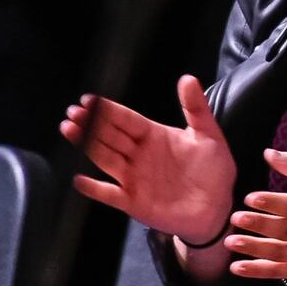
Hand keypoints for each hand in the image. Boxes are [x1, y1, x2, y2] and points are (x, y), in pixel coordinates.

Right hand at [61, 75, 236, 243]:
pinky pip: (110, 194)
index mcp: (154, 136)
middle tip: (73, 112)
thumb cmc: (213, 171)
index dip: (108, 110)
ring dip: (86, 145)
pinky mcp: (133, 201)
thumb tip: (188, 78)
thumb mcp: (208, 135)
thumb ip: (196, 108)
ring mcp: (134, 178)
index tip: (89, 100)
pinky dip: (95, 189)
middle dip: (90, 123)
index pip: (126, 119)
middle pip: (109, 135)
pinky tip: (80, 180)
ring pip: (105, 158)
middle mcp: (139, 155)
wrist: (217, 207)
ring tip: (69, 129)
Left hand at [224, 150, 286, 284]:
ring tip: (230, 241)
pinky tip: (236, 267)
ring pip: (280, 253)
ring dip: (254, 248)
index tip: (250, 198)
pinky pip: (279, 272)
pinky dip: (257, 271)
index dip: (273, 203)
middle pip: (286, 230)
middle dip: (260, 225)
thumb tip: (268, 153)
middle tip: (235, 217)